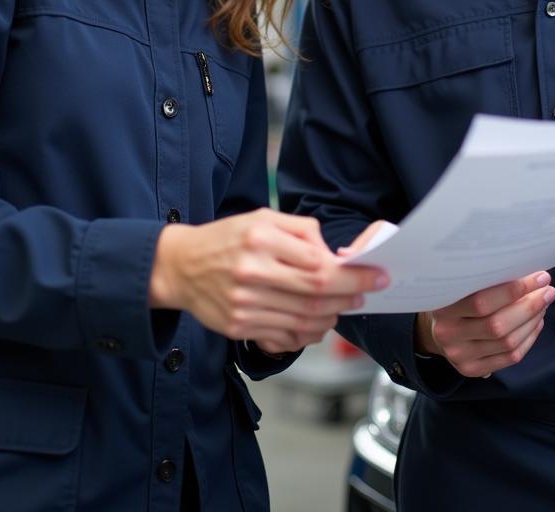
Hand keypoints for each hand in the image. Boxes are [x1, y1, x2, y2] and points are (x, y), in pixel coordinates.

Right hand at [149, 208, 387, 353]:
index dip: (353, 275)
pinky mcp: (237, 326)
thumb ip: (301, 231)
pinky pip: (283, 337)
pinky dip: (306, 334)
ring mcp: (243, 303)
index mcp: (261, 238)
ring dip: (330, 318)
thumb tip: (335, 256)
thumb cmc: (227, 238)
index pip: (319, 264)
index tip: (375, 275)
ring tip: (339, 309)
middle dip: (349, 297)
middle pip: (316, 294)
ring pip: (304, 320)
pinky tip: (313, 323)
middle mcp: (252, 271)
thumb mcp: (262, 218)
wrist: (180, 265)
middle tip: (364, 294)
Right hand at [414, 274, 554, 377]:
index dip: (514, 290)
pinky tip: (537, 322)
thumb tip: (526, 269)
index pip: (481, 301)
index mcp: (442, 306)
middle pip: (497, 325)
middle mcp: (448, 333)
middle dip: (529, 306)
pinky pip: (510, 357)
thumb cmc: (457, 298)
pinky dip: (529, 338)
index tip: (538, 276)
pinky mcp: (472, 370)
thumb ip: (485, 279)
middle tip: (548, 290)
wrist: (439, 329)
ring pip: (507, 342)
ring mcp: (460, 355)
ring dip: (532, 321)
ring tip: (544, 303)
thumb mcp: (461, 284)